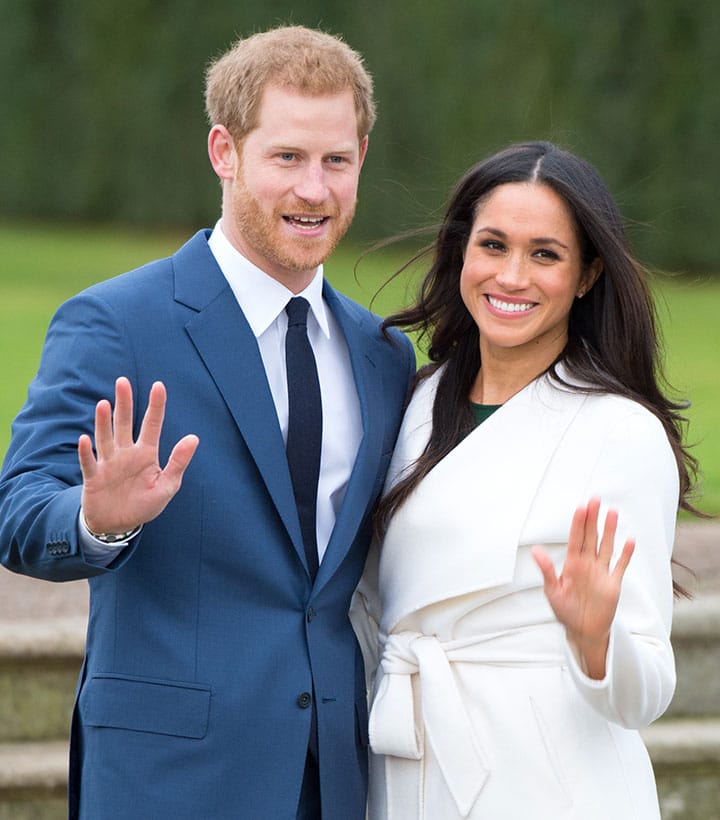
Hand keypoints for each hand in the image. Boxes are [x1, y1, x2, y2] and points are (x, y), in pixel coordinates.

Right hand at [79, 377, 198, 533]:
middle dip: (124, 403)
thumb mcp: (167, 486)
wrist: (119, 525)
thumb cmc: (144, 504)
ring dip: (103, 422)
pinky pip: (89, 463)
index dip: (156, 406)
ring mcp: (108, 463)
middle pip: (124, 424)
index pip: (152, 425)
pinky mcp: (94, 477)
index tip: (159, 385)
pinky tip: (85, 439)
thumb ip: (178, 462)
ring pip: (105, 438)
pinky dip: (86, 452)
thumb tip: (194, 437)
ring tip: (104, 404)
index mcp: (146, 454)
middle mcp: (126, 453)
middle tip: (123, 381)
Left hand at [531, 498, 634, 678]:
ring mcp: (601, 572)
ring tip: (612, 512)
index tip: (582, 506)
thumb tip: (536, 551)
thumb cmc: (565, 611)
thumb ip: (547, 571)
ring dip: (609, 530)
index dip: (579, 522)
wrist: (583, 631)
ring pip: (606, 546)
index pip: (576, 538)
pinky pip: (620, 566)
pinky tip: (630, 540)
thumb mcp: (553, 591)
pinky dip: (626, 554)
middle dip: (593, 519)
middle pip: (591, 537)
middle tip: (595, 499)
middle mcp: (587, 564)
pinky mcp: (613, 584)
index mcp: (572, 564)